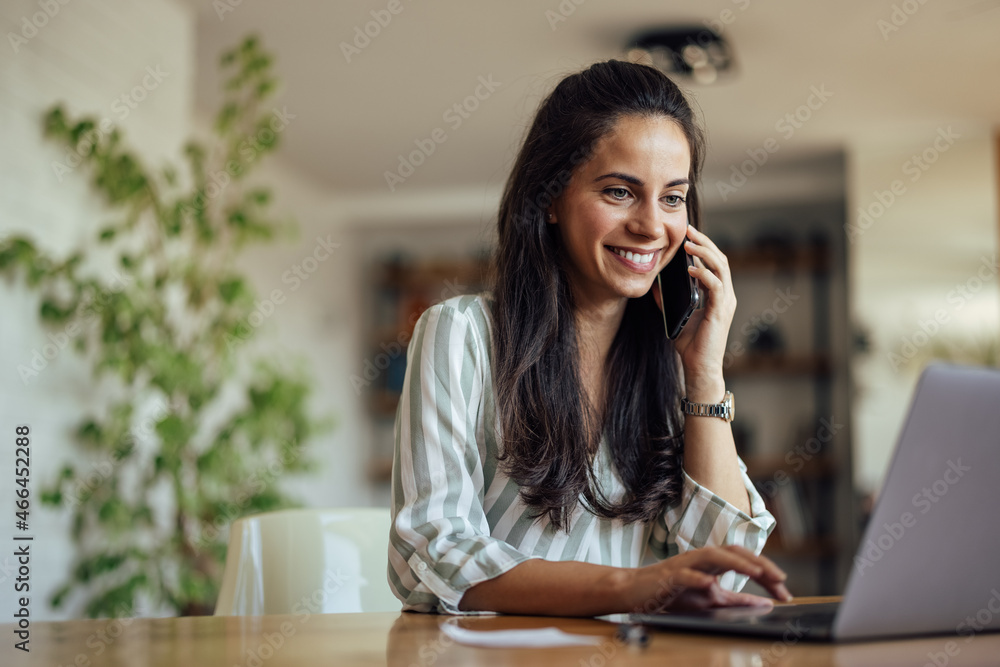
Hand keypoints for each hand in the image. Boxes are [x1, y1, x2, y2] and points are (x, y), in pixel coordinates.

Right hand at [626, 545, 791, 611]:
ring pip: (712, 556)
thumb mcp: (710, 599)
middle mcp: (701, 558)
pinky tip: (711, 583)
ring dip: (735, 563)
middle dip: (759, 563)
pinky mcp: (668, 576)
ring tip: (755, 572)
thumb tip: (764, 604)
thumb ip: (736, 600)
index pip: (744, 560)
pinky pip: (685, 574)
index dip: (767, 573)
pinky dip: (698, 578)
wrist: (635, 592)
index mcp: (712, 562)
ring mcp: (684, 564)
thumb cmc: (673, 594)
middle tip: (780, 579)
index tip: (785, 591)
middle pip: (733, 551)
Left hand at [651, 225, 735, 398]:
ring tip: (689, 244)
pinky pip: (716, 287)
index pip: (714, 262)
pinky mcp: (720, 312)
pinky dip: (704, 274)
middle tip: (688, 230)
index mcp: (717, 295)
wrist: (699, 368)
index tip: (687, 234)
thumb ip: (668, 300)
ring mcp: (725, 303)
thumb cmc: (691, 345)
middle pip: (720, 259)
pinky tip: (691, 268)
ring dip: (705, 253)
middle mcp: (725, 296)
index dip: (703, 247)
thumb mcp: (675, 317)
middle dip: (704, 243)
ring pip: (721, 268)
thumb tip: (655, 284)